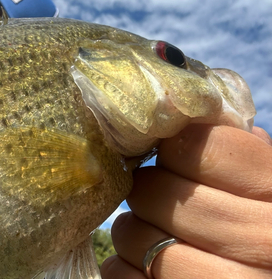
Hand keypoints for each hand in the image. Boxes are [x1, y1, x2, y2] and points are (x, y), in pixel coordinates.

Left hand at [100, 124, 271, 277]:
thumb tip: (196, 114)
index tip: (173, 160)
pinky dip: (124, 267)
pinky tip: (146, 267)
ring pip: (132, 234)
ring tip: (154, 236)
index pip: (194, 146)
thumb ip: (244, 155)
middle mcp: (259, 241)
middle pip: (154, 190)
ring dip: (133, 231)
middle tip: (157, 199)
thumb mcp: (270, 186)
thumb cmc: (266, 231)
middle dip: (147, 191)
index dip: (173, 150)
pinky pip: (121, 274)